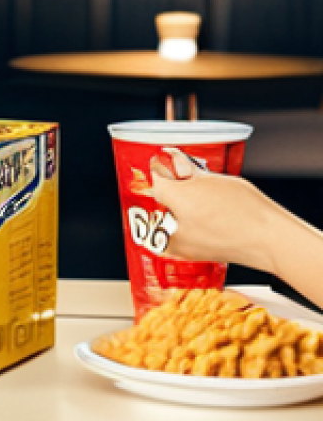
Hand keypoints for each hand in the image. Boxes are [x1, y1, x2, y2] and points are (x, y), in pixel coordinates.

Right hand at [148, 151, 275, 269]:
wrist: (269, 237)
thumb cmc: (226, 240)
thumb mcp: (183, 248)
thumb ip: (162, 240)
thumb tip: (155, 240)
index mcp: (178, 193)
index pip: (155, 177)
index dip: (151, 184)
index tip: (151, 191)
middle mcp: (196, 180)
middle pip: (176, 172)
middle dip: (172, 183)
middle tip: (172, 200)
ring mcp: (219, 180)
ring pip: (198, 180)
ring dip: (195, 193)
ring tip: (203, 217)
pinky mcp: (238, 183)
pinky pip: (219, 187)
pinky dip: (217, 198)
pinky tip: (224, 218)